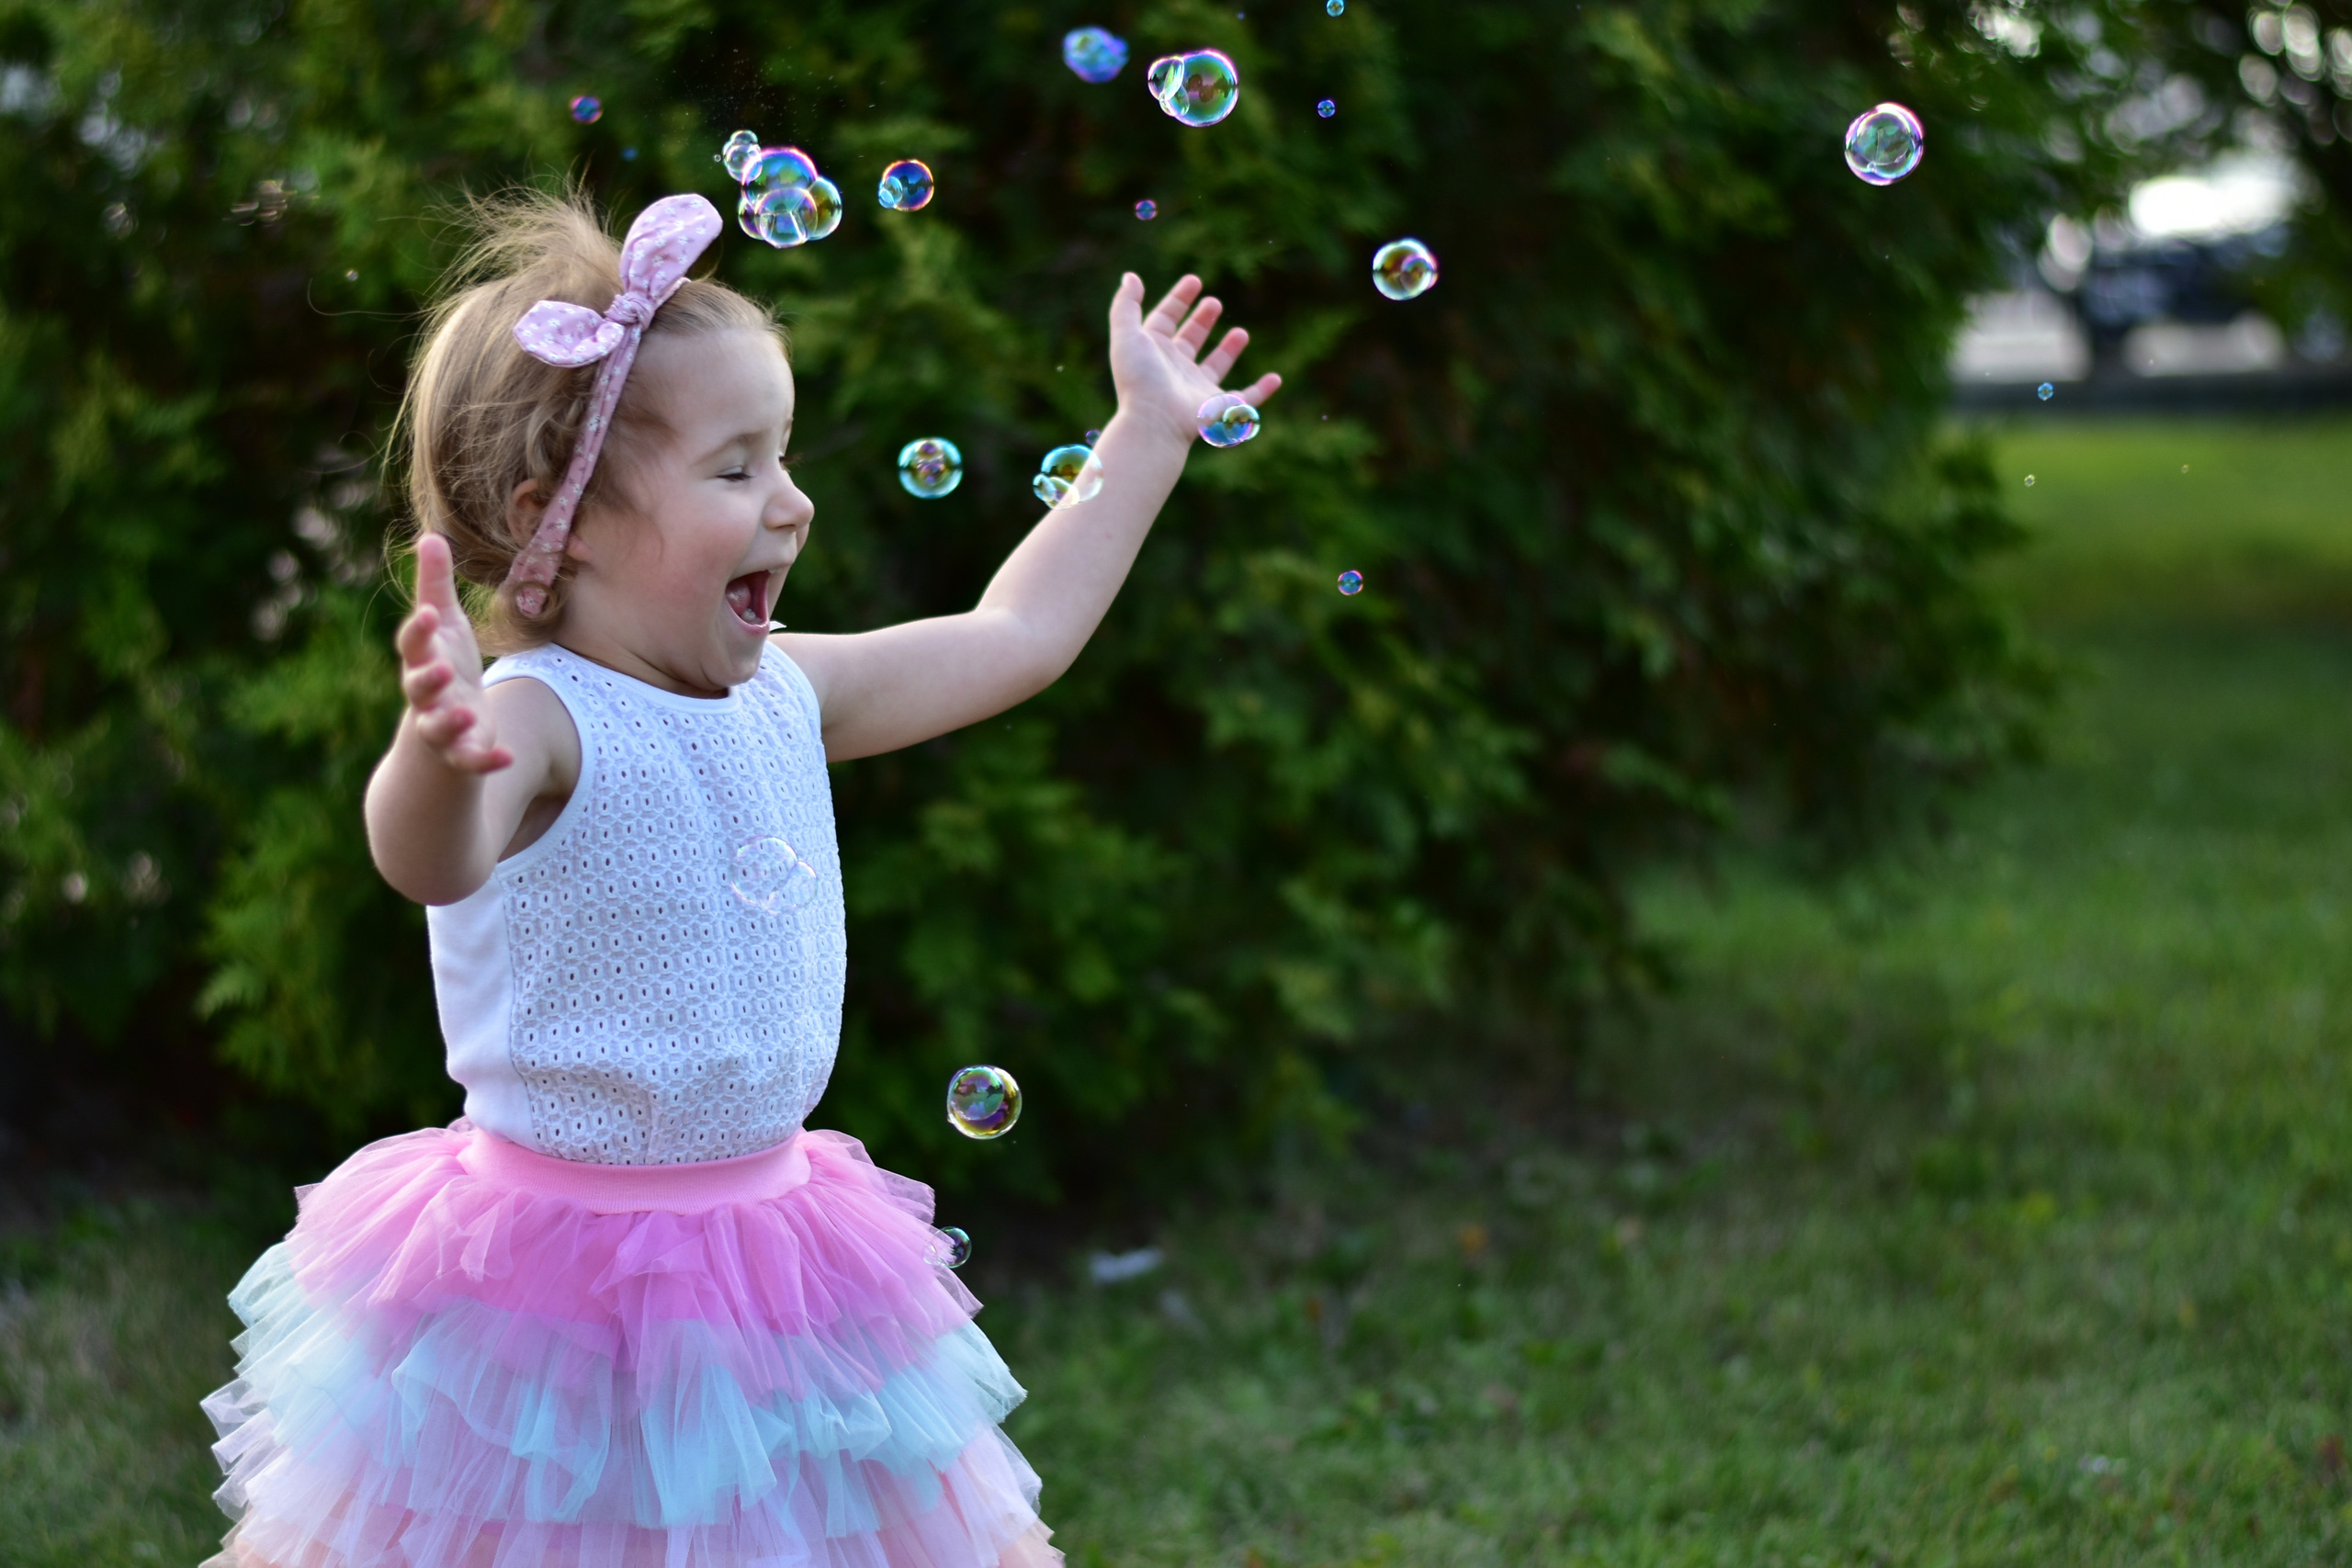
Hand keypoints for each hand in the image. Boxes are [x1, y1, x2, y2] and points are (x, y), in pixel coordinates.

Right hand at [395, 534, 511, 773]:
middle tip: (442, 669)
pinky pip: (470, 760)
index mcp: (423, 659)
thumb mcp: (444, 624)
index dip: (417, 630)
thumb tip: (429, 535)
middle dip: (427, 679)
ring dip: (451, 723)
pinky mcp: (462, 753)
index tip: (427, 613)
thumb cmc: (444, 663)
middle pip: (418, 687)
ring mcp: (441, 727)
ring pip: (438, 728)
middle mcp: (426, 695)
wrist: (446, 726)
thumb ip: (435, 585)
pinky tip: (508, 757)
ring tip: (469, 715)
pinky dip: (486, 761)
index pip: (413, 643)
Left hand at [1107, 273, 1282, 445]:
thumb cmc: (1140, 379)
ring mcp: (1197, 389)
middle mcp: (1175, 370)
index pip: (1165, 319)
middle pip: (1190, 340)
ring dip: (1228, 350)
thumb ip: (1125, 304)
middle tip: (1214, 302)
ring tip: (1241, 332)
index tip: (1194, 280)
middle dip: (1202, 321)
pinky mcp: (1219, 408)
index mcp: (1154, 352)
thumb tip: (1131, 276)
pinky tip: (1275, 378)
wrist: (1154, 422)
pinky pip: (1247, 399)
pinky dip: (1263, 391)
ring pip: (1216, 367)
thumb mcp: (1126, 334)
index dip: (1178, 299)